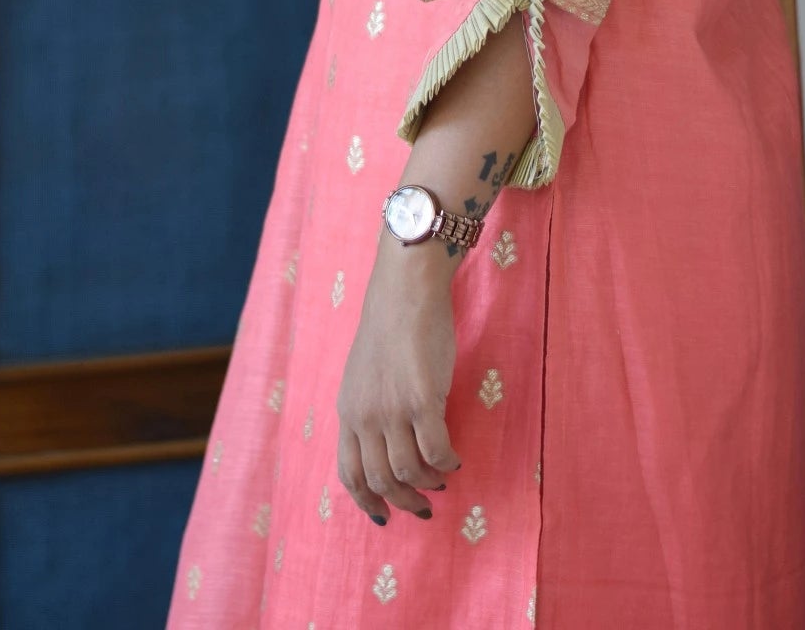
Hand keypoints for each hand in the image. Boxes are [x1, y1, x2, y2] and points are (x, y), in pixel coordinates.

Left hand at [335, 240, 462, 523]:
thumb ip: (370, 408)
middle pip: (380, 479)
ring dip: (429, 484)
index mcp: (347, 410)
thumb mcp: (365, 374)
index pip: (350, 473)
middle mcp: (365, 416)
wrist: (406, 288)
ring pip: (409, 471)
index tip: (383, 516)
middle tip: (425, 507)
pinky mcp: (422, 398)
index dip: (367, 501)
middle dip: (404, 501)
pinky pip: (436, 450)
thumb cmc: (390, 324)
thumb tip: (388, 444)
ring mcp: (393, 408)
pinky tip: (456, 459)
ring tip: (444, 479)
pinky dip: (447, 463)